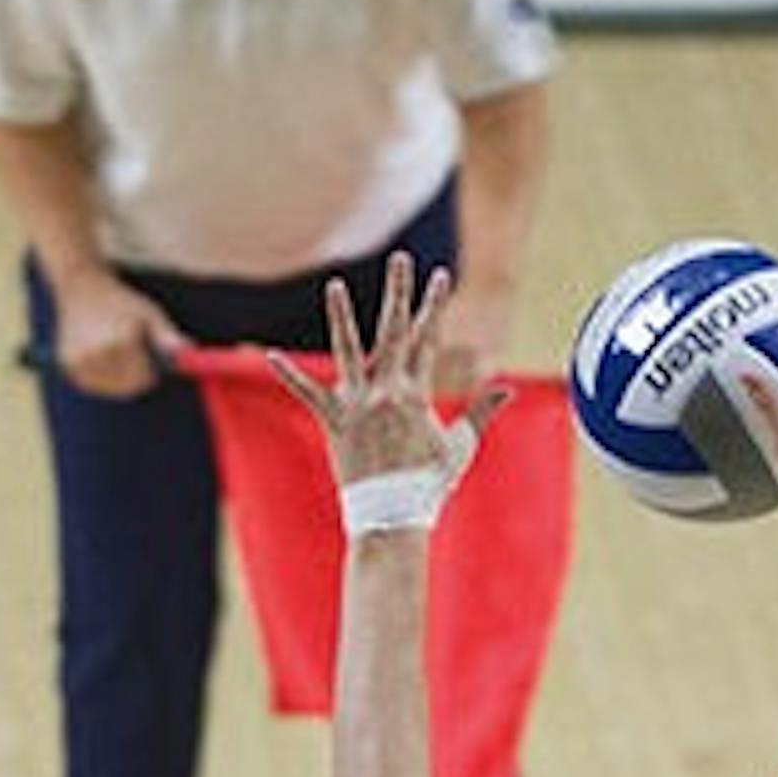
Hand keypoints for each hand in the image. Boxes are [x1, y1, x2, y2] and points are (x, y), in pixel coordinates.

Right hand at [54, 269, 187, 396]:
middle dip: (135, 374)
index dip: (150, 368)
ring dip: (118, 377)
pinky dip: (101, 376)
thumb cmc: (122, 301)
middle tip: (126, 347)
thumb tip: (189, 352)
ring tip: (111, 346)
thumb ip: (168, 336)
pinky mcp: (67, 364)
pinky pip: (94, 384)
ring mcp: (79, 360)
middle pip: (128, 387)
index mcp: (119, 341)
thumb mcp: (150, 314)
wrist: (80, 284)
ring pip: (111, 389)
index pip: (145, 378)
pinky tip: (98, 353)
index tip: (142, 348)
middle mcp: (97, 353)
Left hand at [267, 251, 506, 490]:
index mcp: (416, 395)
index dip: (436, 307)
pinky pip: (307, 394)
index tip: (441, 277)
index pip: (429, 341)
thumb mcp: (460, 447)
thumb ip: (481, 412)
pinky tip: (269, 354)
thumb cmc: (428, 486)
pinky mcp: (333, 421)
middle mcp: (386, 392)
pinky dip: (289, 375)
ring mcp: (357, 405)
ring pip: (347, 352)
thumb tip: (508, 389)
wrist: (392, 517)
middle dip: (399, 293)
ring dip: (341, 317)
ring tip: (334, 286)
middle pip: (394, 333)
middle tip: (400, 260)